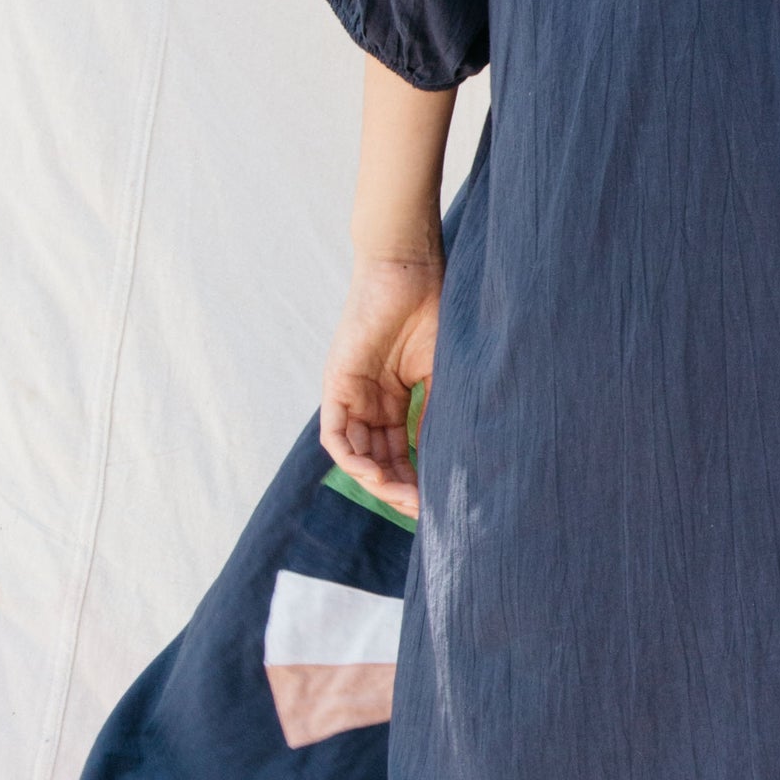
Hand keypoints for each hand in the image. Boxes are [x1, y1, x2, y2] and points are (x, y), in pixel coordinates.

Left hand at [320, 253, 441, 519]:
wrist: (410, 271)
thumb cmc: (432, 311)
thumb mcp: (441, 374)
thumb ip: (436, 414)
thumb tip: (443, 462)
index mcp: (394, 400)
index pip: (399, 452)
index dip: (415, 479)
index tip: (435, 502)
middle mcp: (369, 403)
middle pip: (378, 460)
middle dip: (398, 488)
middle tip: (421, 508)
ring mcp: (351, 395)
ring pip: (356, 455)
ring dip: (378, 481)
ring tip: (405, 497)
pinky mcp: (336, 386)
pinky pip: (336, 436)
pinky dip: (352, 459)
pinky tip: (375, 474)